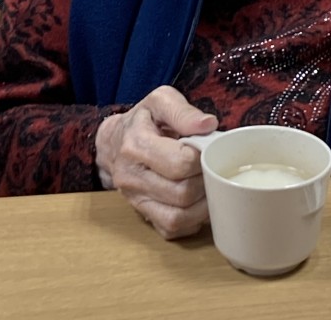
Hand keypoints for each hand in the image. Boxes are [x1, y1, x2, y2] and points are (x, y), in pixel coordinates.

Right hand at [95, 85, 217, 238]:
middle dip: (206, 182)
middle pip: (181, 193)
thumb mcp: (160, 101)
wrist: (114, 142)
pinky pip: (171, 229)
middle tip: (215, 168)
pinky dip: (191, 220)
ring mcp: (136, 200)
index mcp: (136, 145)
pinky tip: (198, 201)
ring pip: (178, 217)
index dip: (203, 158)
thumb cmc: (143, 120)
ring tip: (212, 185)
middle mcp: (132, 177)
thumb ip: (182, 111)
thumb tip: (208, 125)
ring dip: (203, 206)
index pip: (180, 162)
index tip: (210, 149)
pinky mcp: (143, 214)